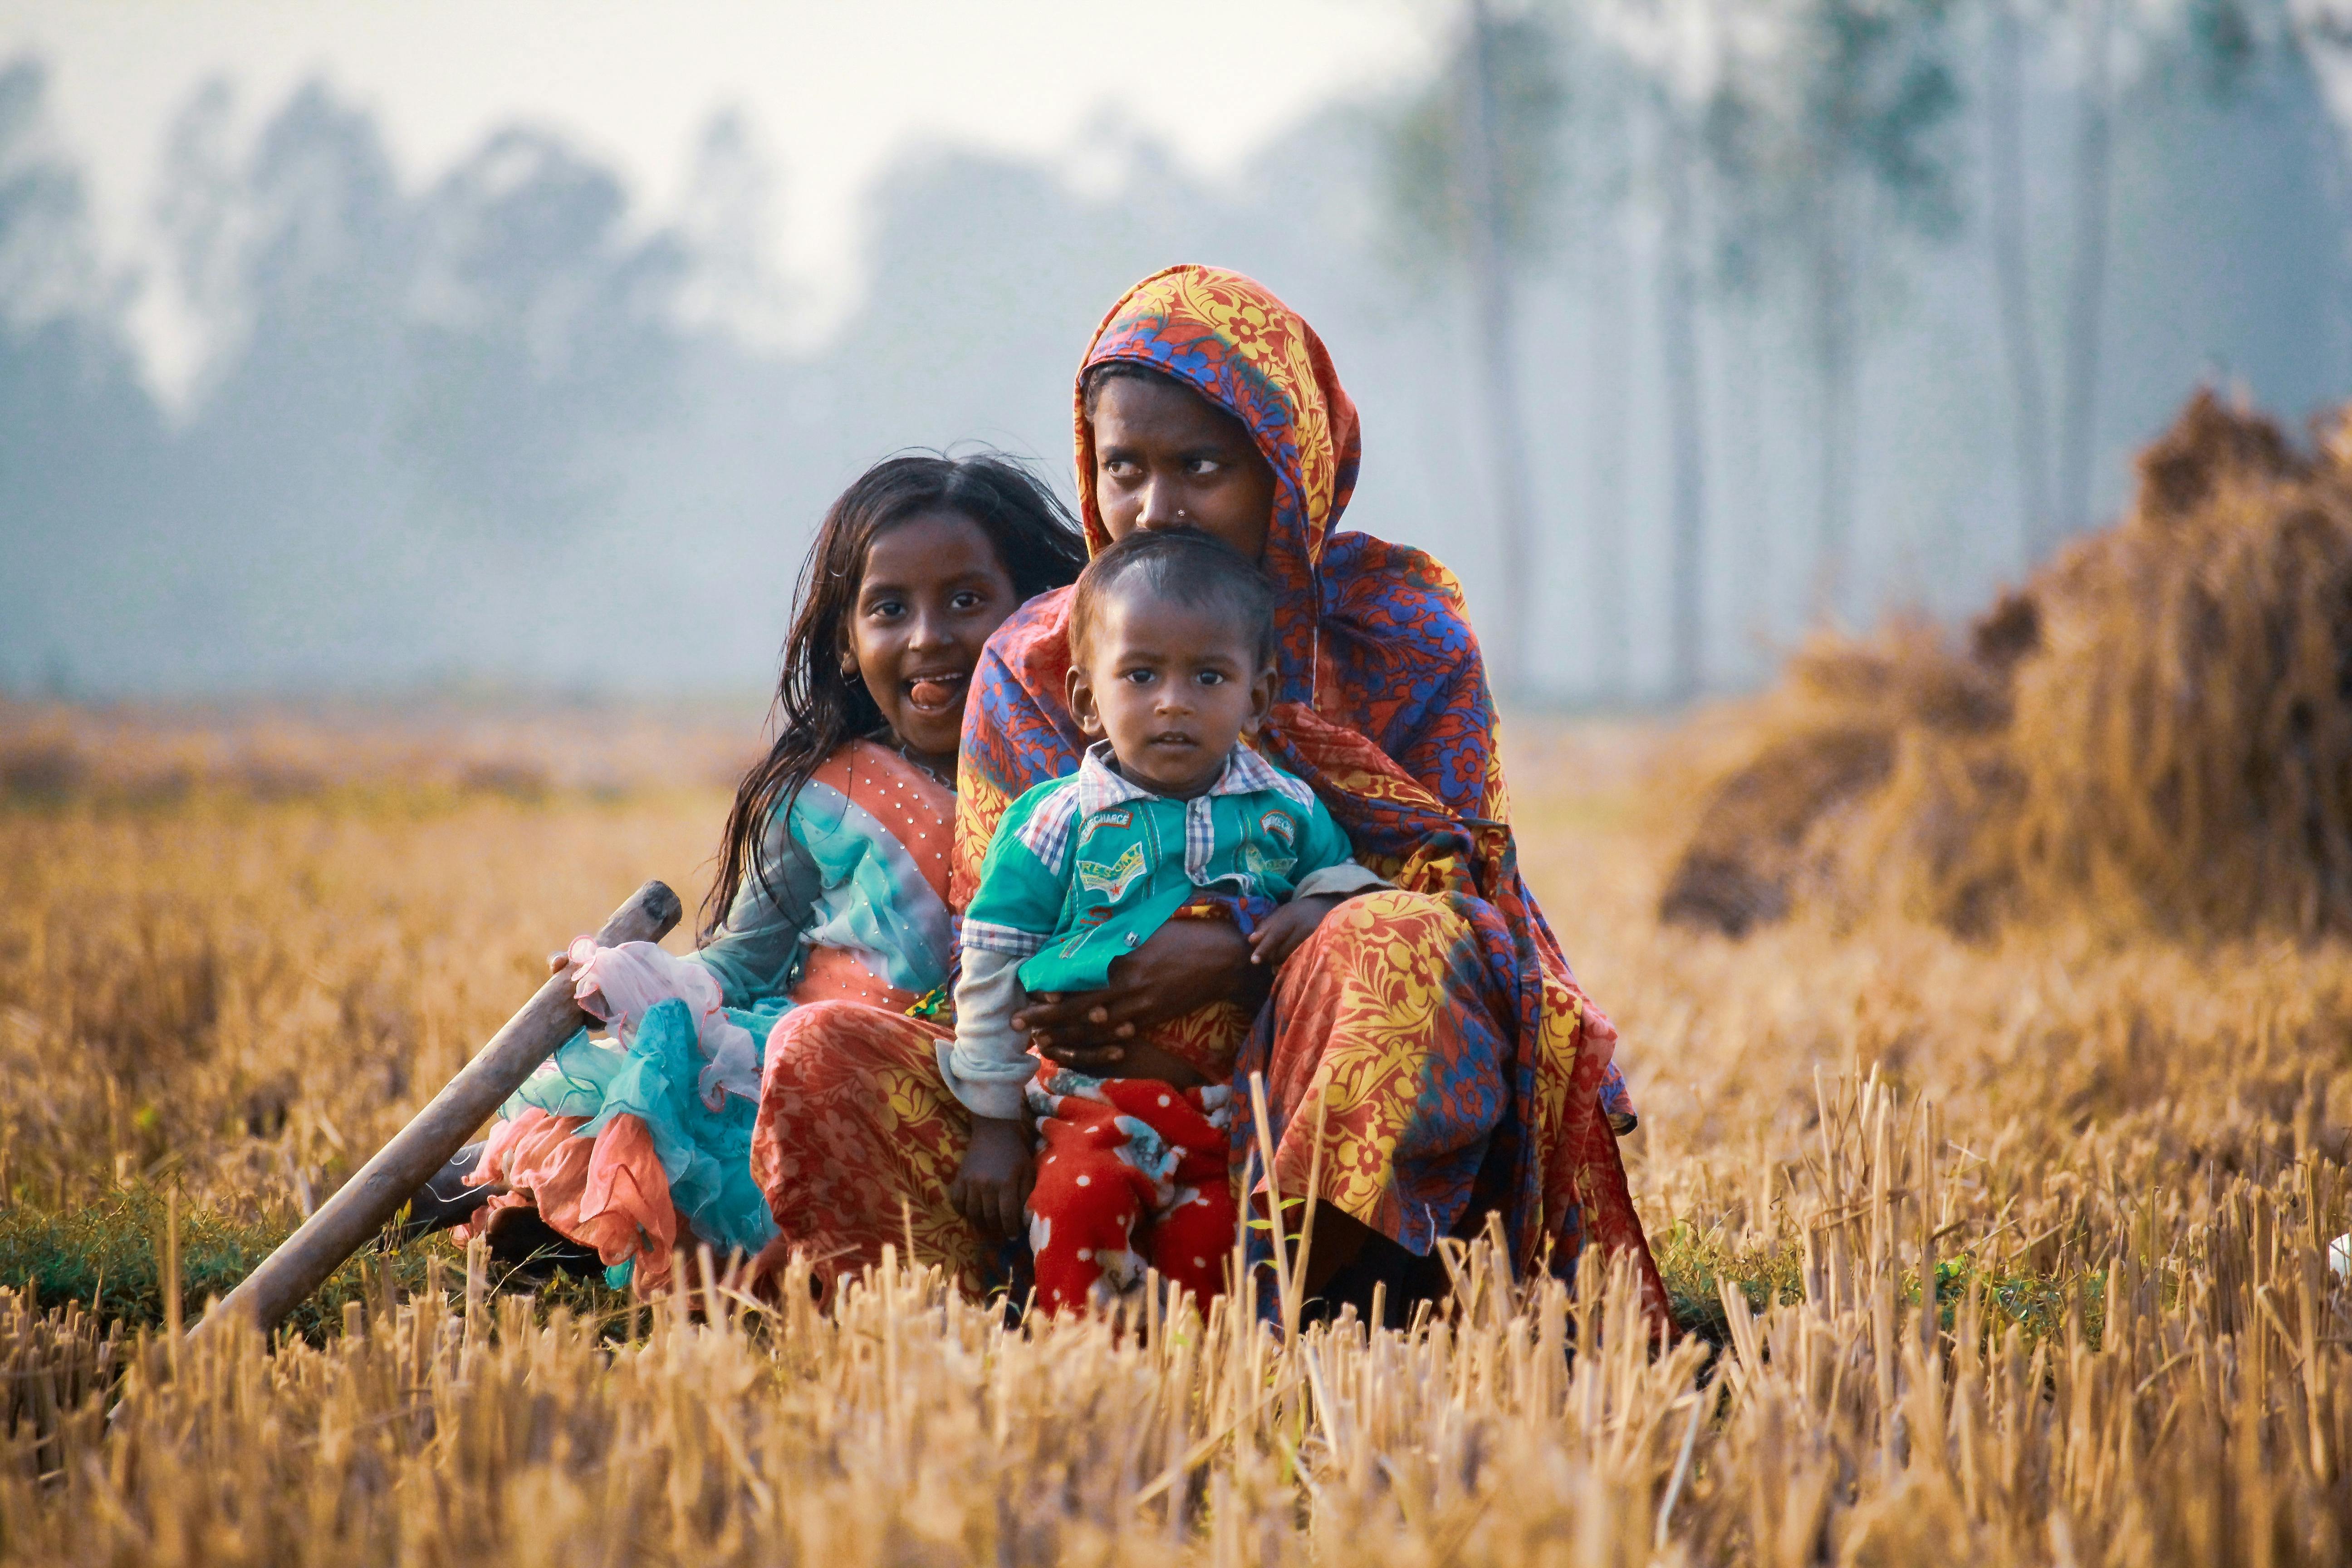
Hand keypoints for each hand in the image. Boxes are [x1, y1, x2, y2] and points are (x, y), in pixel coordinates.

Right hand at [948, 1115, 1033, 1239]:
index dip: (1011, 1230)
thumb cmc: (1015, 1152)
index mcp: (1006, 1183)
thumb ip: (1028, 1193)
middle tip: (1000, 1236)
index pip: (1007, 1215)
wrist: (994, 1130)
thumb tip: (1026, 1217)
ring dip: (979, 1225)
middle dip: (996, 1231)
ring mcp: (970, 1181)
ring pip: (972, 1213)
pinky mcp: (959, 1177)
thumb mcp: (1028, 1170)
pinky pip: (956, 1201)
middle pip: (988, 1217)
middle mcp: (987, 1184)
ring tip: (986, 1229)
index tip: (1013, 1236)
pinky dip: (961, 1210)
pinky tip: (970, 1213)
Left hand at [1012, 918, 1269, 1066]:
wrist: (1222, 960)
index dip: (1052, 989)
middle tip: (1017, 1025)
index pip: (1078, 978)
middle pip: (1077, 1008)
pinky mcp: (1152, 1018)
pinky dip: (1098, 1041)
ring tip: (1042, 1042)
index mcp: (1123, 961)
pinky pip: (1119, 1034)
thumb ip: (1114, 936)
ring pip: (1094, 1027)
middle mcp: (1127, 987)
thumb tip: (1084, 937)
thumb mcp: (1145, 928)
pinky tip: (1081, 1046)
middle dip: (1046, 1019)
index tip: (1028, 992)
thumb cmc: (1183, 935)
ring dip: (1065, 1036)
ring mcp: (1140, 1007)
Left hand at [1246, 894, 1346, 970]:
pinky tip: (1291, 963)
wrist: (1328, 907)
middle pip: (1283, 950)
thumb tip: (1251, 940)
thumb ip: (1266, 926)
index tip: (1254, 960)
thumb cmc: (1299, 912)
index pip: (1275, 935)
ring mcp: (1316, 938)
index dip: (1264, 948)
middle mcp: (1305, 927)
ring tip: (1278, 962)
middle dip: (1272, 958)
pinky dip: (1294, 964)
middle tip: (1269, 959)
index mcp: (1292, 917)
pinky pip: (1304, 961)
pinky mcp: (1323, 946)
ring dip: (1282, 963)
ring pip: (1293, 958)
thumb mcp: (1282, 913)